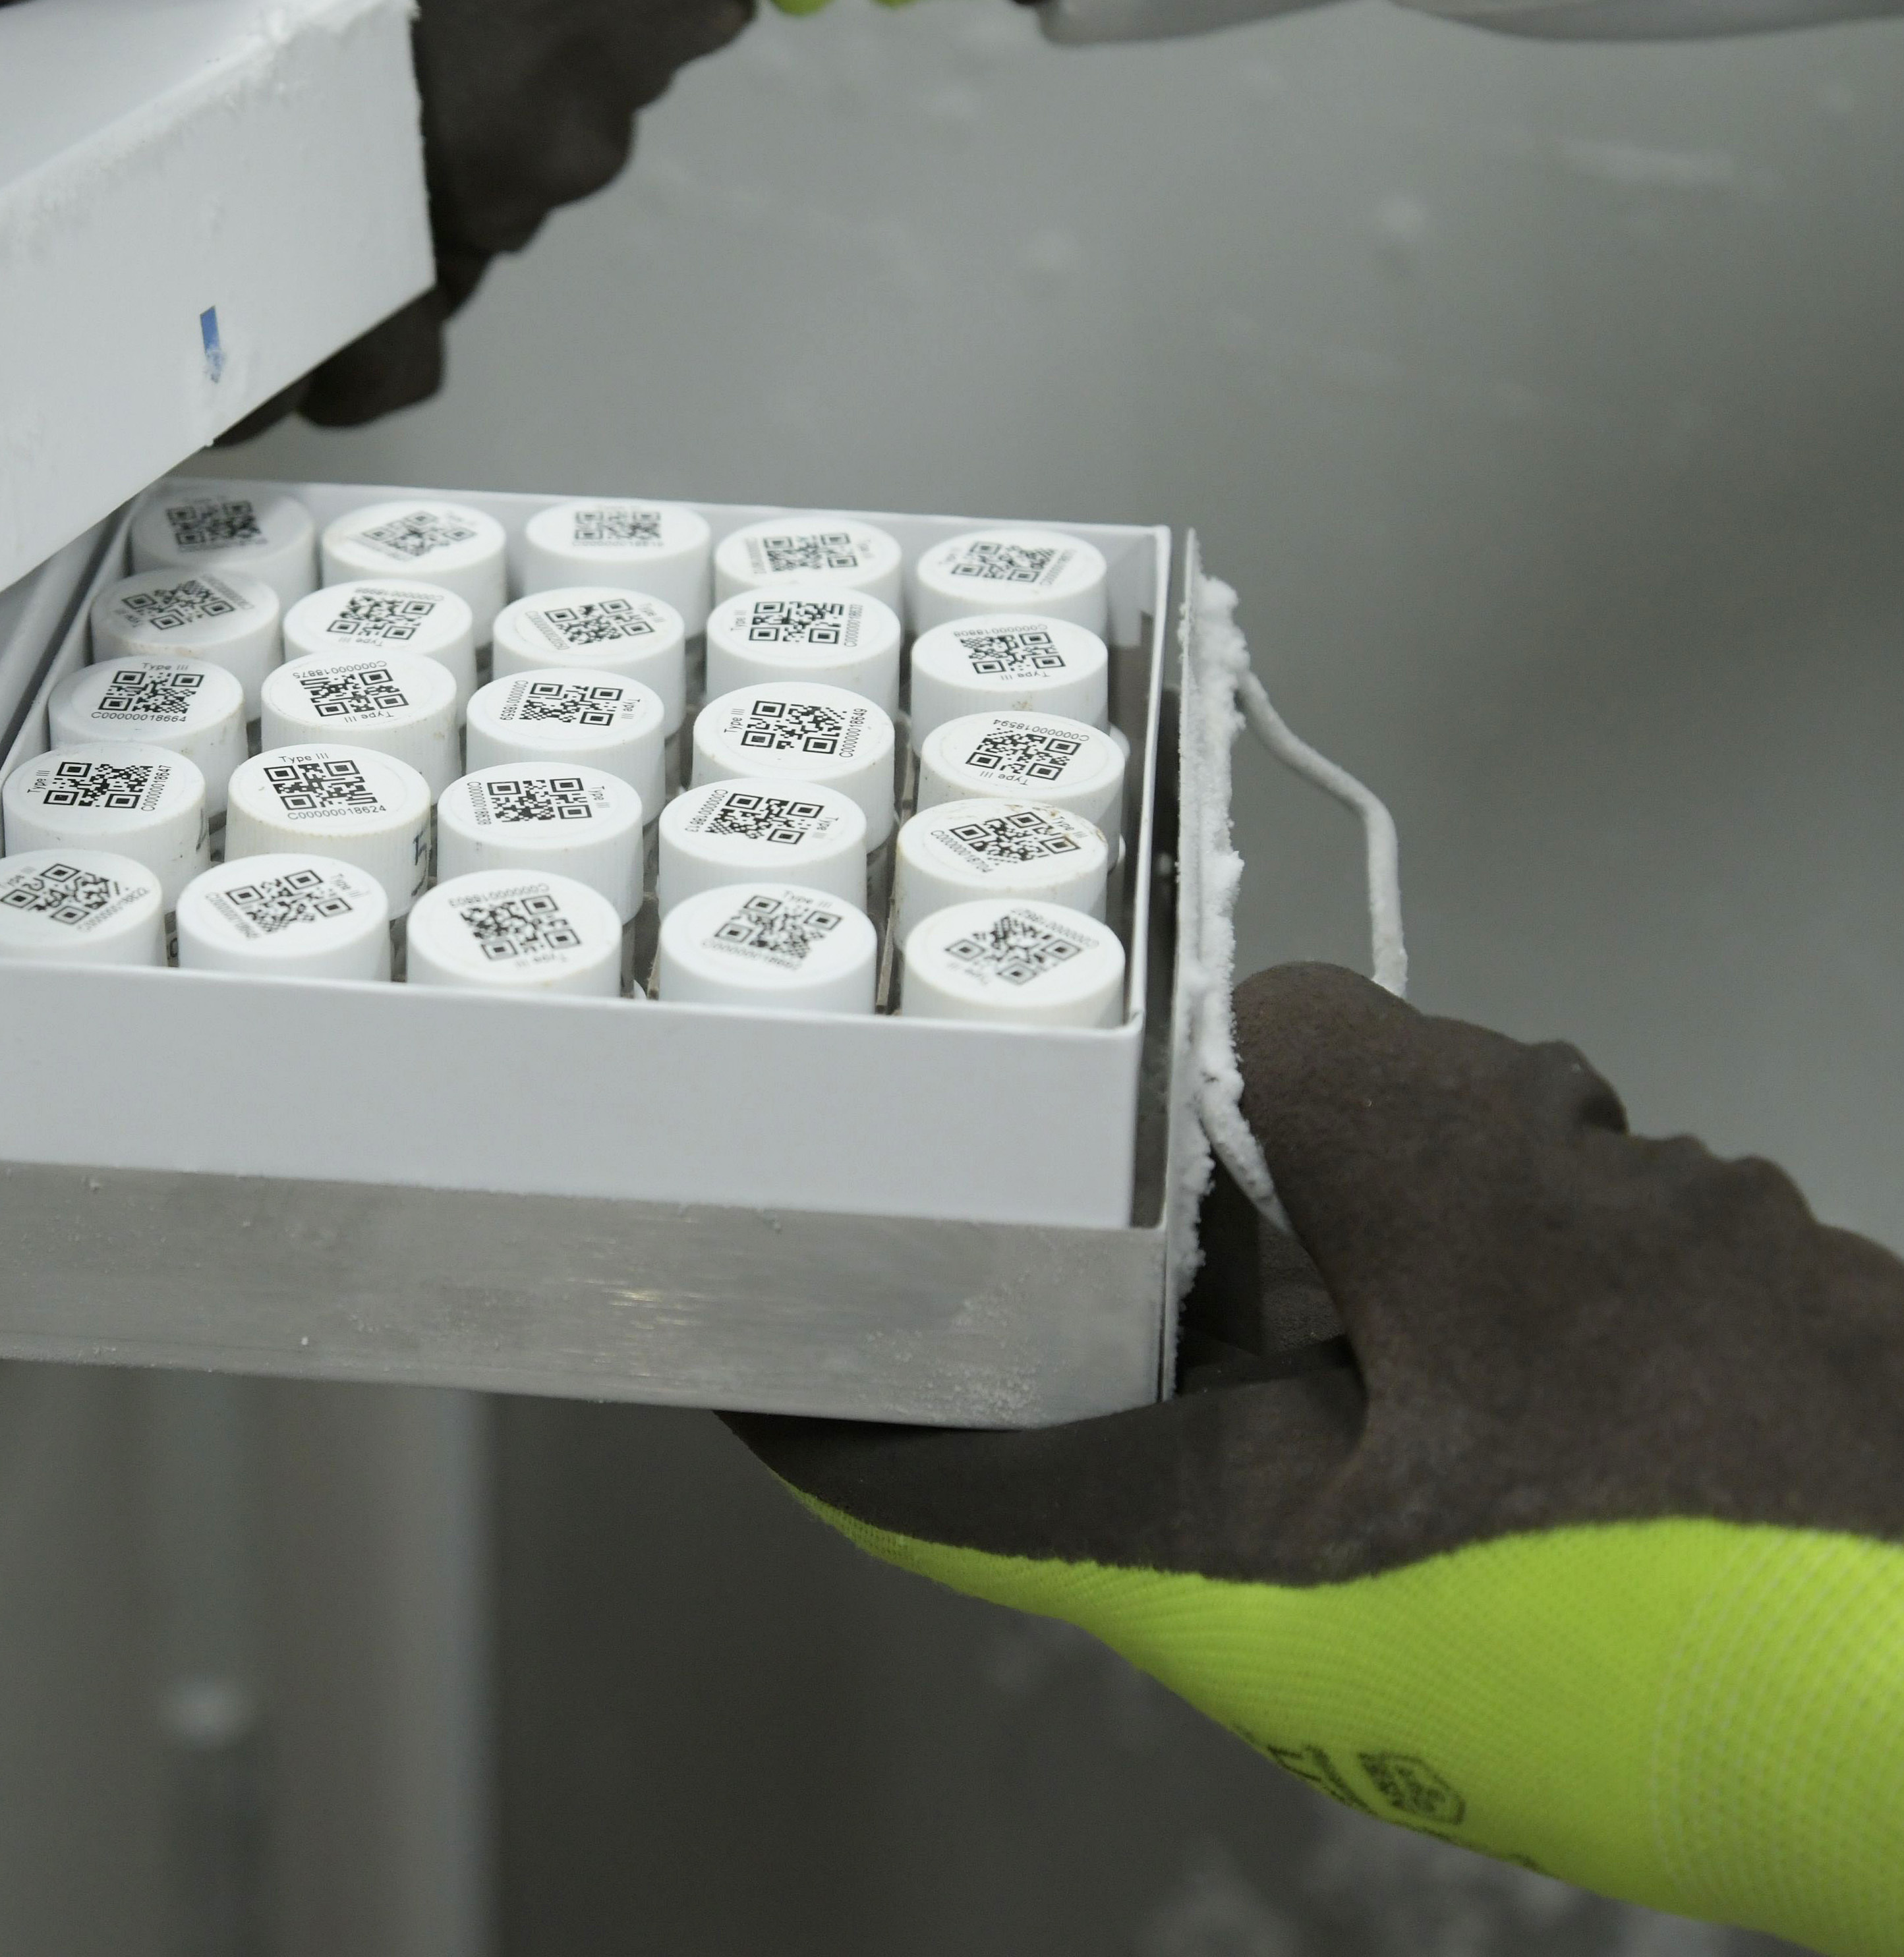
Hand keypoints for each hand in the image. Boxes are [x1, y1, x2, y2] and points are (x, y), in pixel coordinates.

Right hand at [735, 962, 1903, 1954]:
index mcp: (1459, 1150)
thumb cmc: (1599, 1619)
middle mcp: (1610, 1149)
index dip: (1147, 1112)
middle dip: (1282, 1251)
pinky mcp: (1831, 1331)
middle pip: (1381, 1129)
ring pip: (1510, 1225)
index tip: (1095, 1245)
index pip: (1258, 1024)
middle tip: (1224, 1405)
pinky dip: (1555, 1375)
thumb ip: (1057, 1499)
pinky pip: (1628, 1303)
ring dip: (1425, 1322)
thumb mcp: (1280, 1584)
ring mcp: (1748, 1237)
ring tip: (1390, 1486)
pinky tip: (1557, 1518)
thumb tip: (839, 1448)